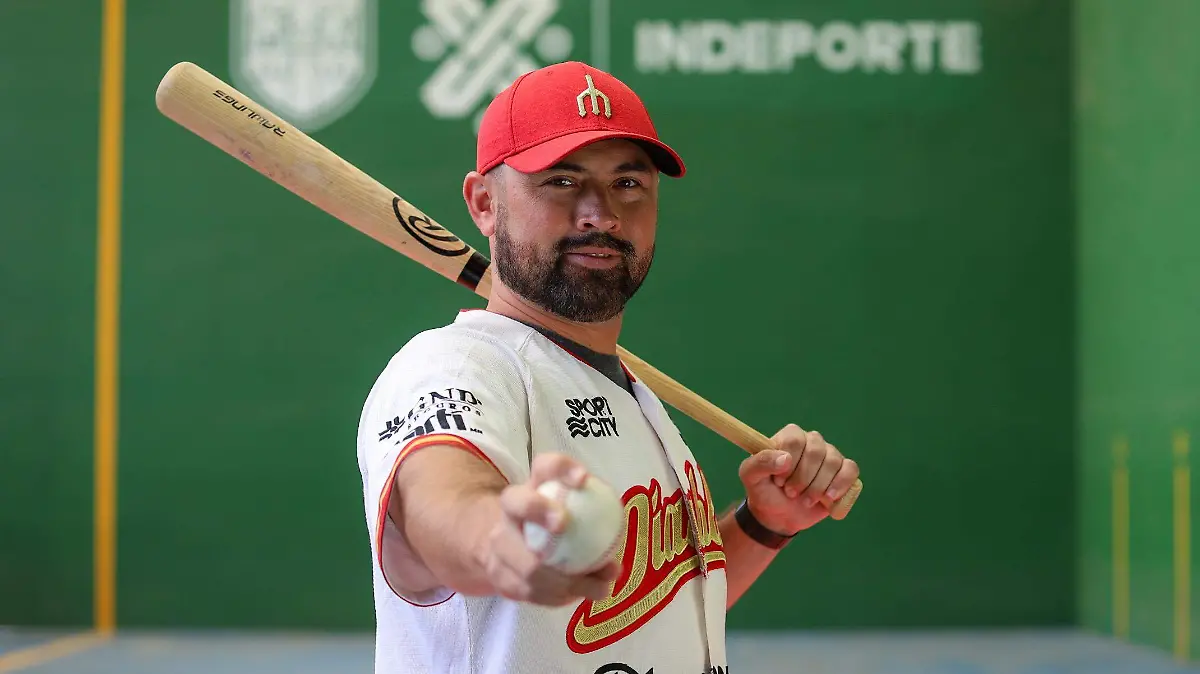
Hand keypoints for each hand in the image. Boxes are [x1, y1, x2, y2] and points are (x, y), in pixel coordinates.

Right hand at [482, 453, 621, 605]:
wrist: (506, 553)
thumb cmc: (553, 533)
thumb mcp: (573, 526)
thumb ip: (595, 536)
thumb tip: (614, 565)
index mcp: (536, 486)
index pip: (545, 466)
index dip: (562, 468)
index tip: (583, 479)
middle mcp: (509, 511)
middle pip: (517, 503)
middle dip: (539, 509)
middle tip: (564, 524)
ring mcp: (499, 543)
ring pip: (525, 562)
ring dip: (562, 578)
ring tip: (597, 588)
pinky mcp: (497, 574)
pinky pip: (529, 591)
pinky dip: (556, 597)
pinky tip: (578, 597)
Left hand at [737, 424, 858, 535]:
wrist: (778, 515)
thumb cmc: (764, 491)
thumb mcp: (750, 476)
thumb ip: (760, 463)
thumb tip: (786, 458)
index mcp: (789, 437)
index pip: (796, 438)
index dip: (789, 461)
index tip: (779, 480)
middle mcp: (812, 442)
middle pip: (817, 451)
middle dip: (803, 478)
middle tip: (790, 493)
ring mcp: (829, 456)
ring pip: (834, 462)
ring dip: (818, 487)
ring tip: (805, 500)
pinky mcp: (843, 472)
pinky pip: (851, 470)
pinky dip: (841, 485)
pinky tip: (828, 498)